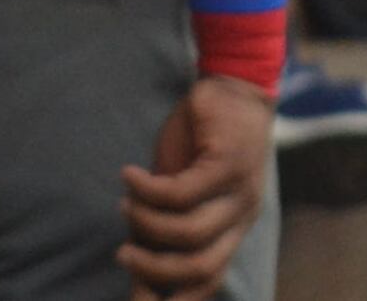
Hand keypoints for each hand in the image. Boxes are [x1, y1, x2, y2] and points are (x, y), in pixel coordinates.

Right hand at [117, 76, 272, 300]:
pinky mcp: (229, 163)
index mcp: (233, 229)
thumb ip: (160, 233)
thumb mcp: (177, 194)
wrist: (233, 85)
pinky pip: (182, 193)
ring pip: (189, 233)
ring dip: (147, 225)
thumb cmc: (200, 144)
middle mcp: (242, 216)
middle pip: (201, 268)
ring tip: (125, 206)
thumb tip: (137, 284)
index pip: (208, 280)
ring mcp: (240, 191)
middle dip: (154, 270)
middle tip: (123, 255)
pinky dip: (148, 190)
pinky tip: (130, 176)